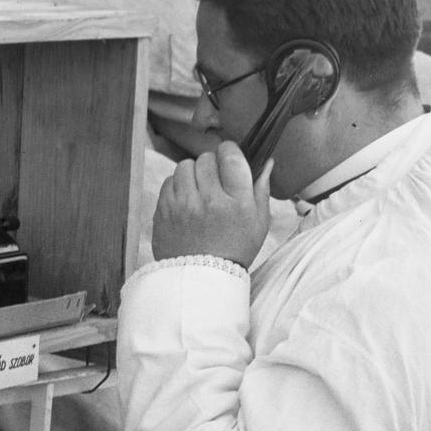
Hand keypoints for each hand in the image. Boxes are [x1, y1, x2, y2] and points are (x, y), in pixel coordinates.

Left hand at [151, 140, 270, 265]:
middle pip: (206, 159)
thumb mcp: (258, 223)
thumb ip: (261, 190)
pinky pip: (168, 182)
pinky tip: (185, 200)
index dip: (229, 151)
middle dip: (211, 164)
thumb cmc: (235, 249)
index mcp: (237, 202)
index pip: (230, 157)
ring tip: (198, 189)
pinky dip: (177, 186)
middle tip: (215, 180)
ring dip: (192, 173)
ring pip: (184, 166)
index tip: (229, 157)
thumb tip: (267, 162)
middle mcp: (209, 201)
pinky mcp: (163, 212)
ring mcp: (183, 206)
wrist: (202, 279)